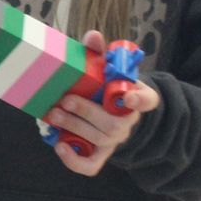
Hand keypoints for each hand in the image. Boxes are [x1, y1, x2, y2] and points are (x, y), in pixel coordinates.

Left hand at [43, 31, 161, 176]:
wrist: (107, 110)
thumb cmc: (104, 87)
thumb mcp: (105, 68)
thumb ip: (98, 52)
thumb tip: (92, 35)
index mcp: (135, 97)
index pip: (147, 99)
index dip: (139, 99)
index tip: (128, 96)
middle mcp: (127, 122)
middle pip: (111, 124)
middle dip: (86, 112)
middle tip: (64, 101)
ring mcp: (114, 140)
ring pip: (98, 140)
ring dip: (73, 127)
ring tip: (53, 115)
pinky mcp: (99, 154)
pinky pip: (91, 165)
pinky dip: (75, 161)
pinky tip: (59, 147)